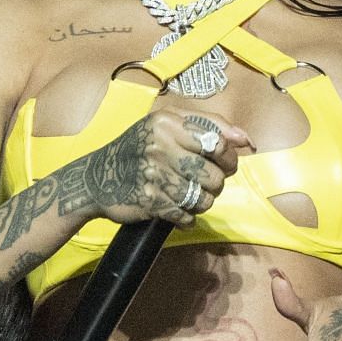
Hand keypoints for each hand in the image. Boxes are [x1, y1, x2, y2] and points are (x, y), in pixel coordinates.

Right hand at [72, 98, 254, 226]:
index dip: (229, 158)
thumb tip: (246, 140)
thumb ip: (209, 125)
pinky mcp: (149, 201)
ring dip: (201, 203)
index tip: (224, 164)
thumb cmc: (138, 148)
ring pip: (203, 198)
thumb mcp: (167, 124)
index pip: (218, 143)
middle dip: (216, 184)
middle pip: (214, 175)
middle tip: (205, 183)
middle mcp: (160, 145)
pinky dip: (186, 218)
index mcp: (167, 122)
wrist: (95, 178)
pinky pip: (186, 216)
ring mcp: (153, 174)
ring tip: (189, 196)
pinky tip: (176, 210)